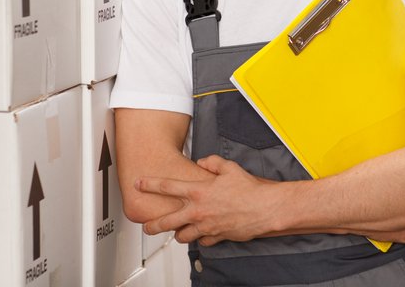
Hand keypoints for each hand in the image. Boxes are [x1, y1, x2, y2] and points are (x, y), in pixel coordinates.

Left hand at [136, 155, 278, 245]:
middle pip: (166, 222)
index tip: (139, 184)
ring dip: (178, 234)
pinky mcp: (216, 237)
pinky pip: (202, 242)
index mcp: (198, 192)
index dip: (149, 185)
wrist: (265, 209)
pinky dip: (201, 238)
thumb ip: (213, 163)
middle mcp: (198, 211)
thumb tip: (203, 162)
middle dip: (153, 225)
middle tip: (146, 226)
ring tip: (177, 232)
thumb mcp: (230, 168)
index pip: (167, 187)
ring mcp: (206, 226)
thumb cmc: (250, 190)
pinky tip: (202, 234)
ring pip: (182, 236)